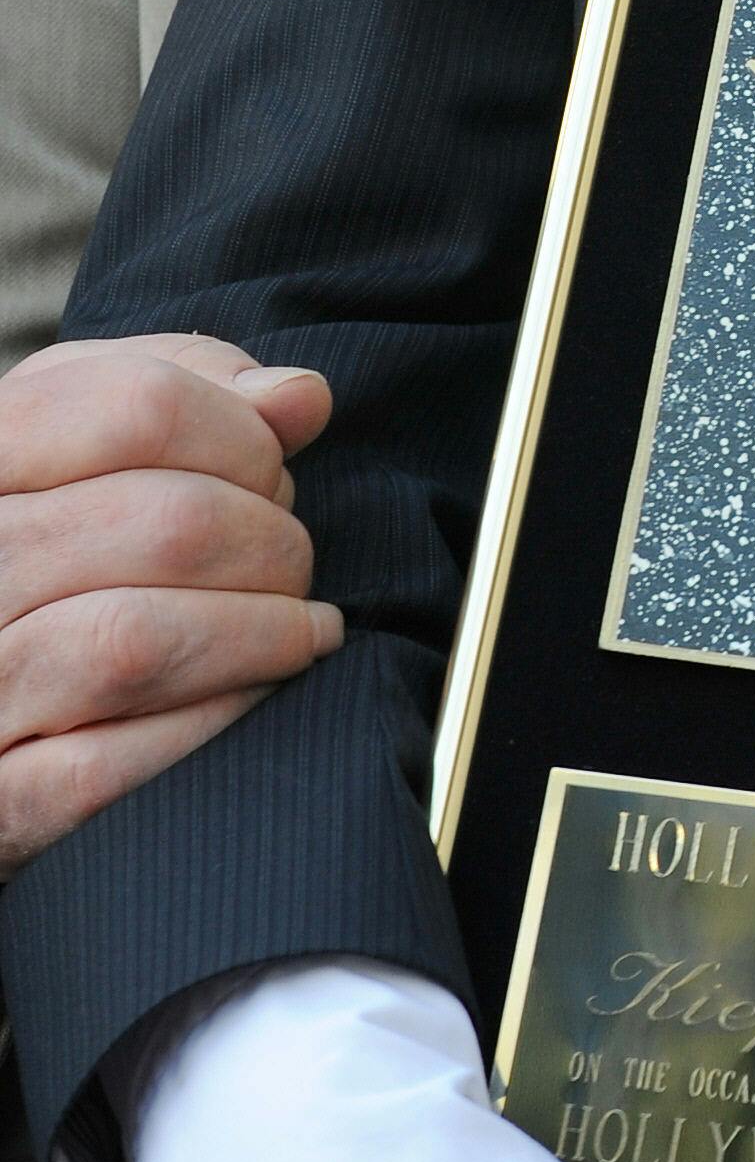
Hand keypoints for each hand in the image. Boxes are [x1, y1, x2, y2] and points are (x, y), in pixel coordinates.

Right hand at [0, 336, 342, 879]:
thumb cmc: (45, 551)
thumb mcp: (80, 446)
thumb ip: (187, 397)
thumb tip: (302, 397)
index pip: (137, 407)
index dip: (242, 433)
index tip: (274, 462)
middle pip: (165, 524)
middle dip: (271, 539)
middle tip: (292, 556)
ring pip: (137, 643)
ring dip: (261, 631)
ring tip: (302, 627)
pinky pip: (108, 765)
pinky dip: (211, 722)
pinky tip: (255, 692)